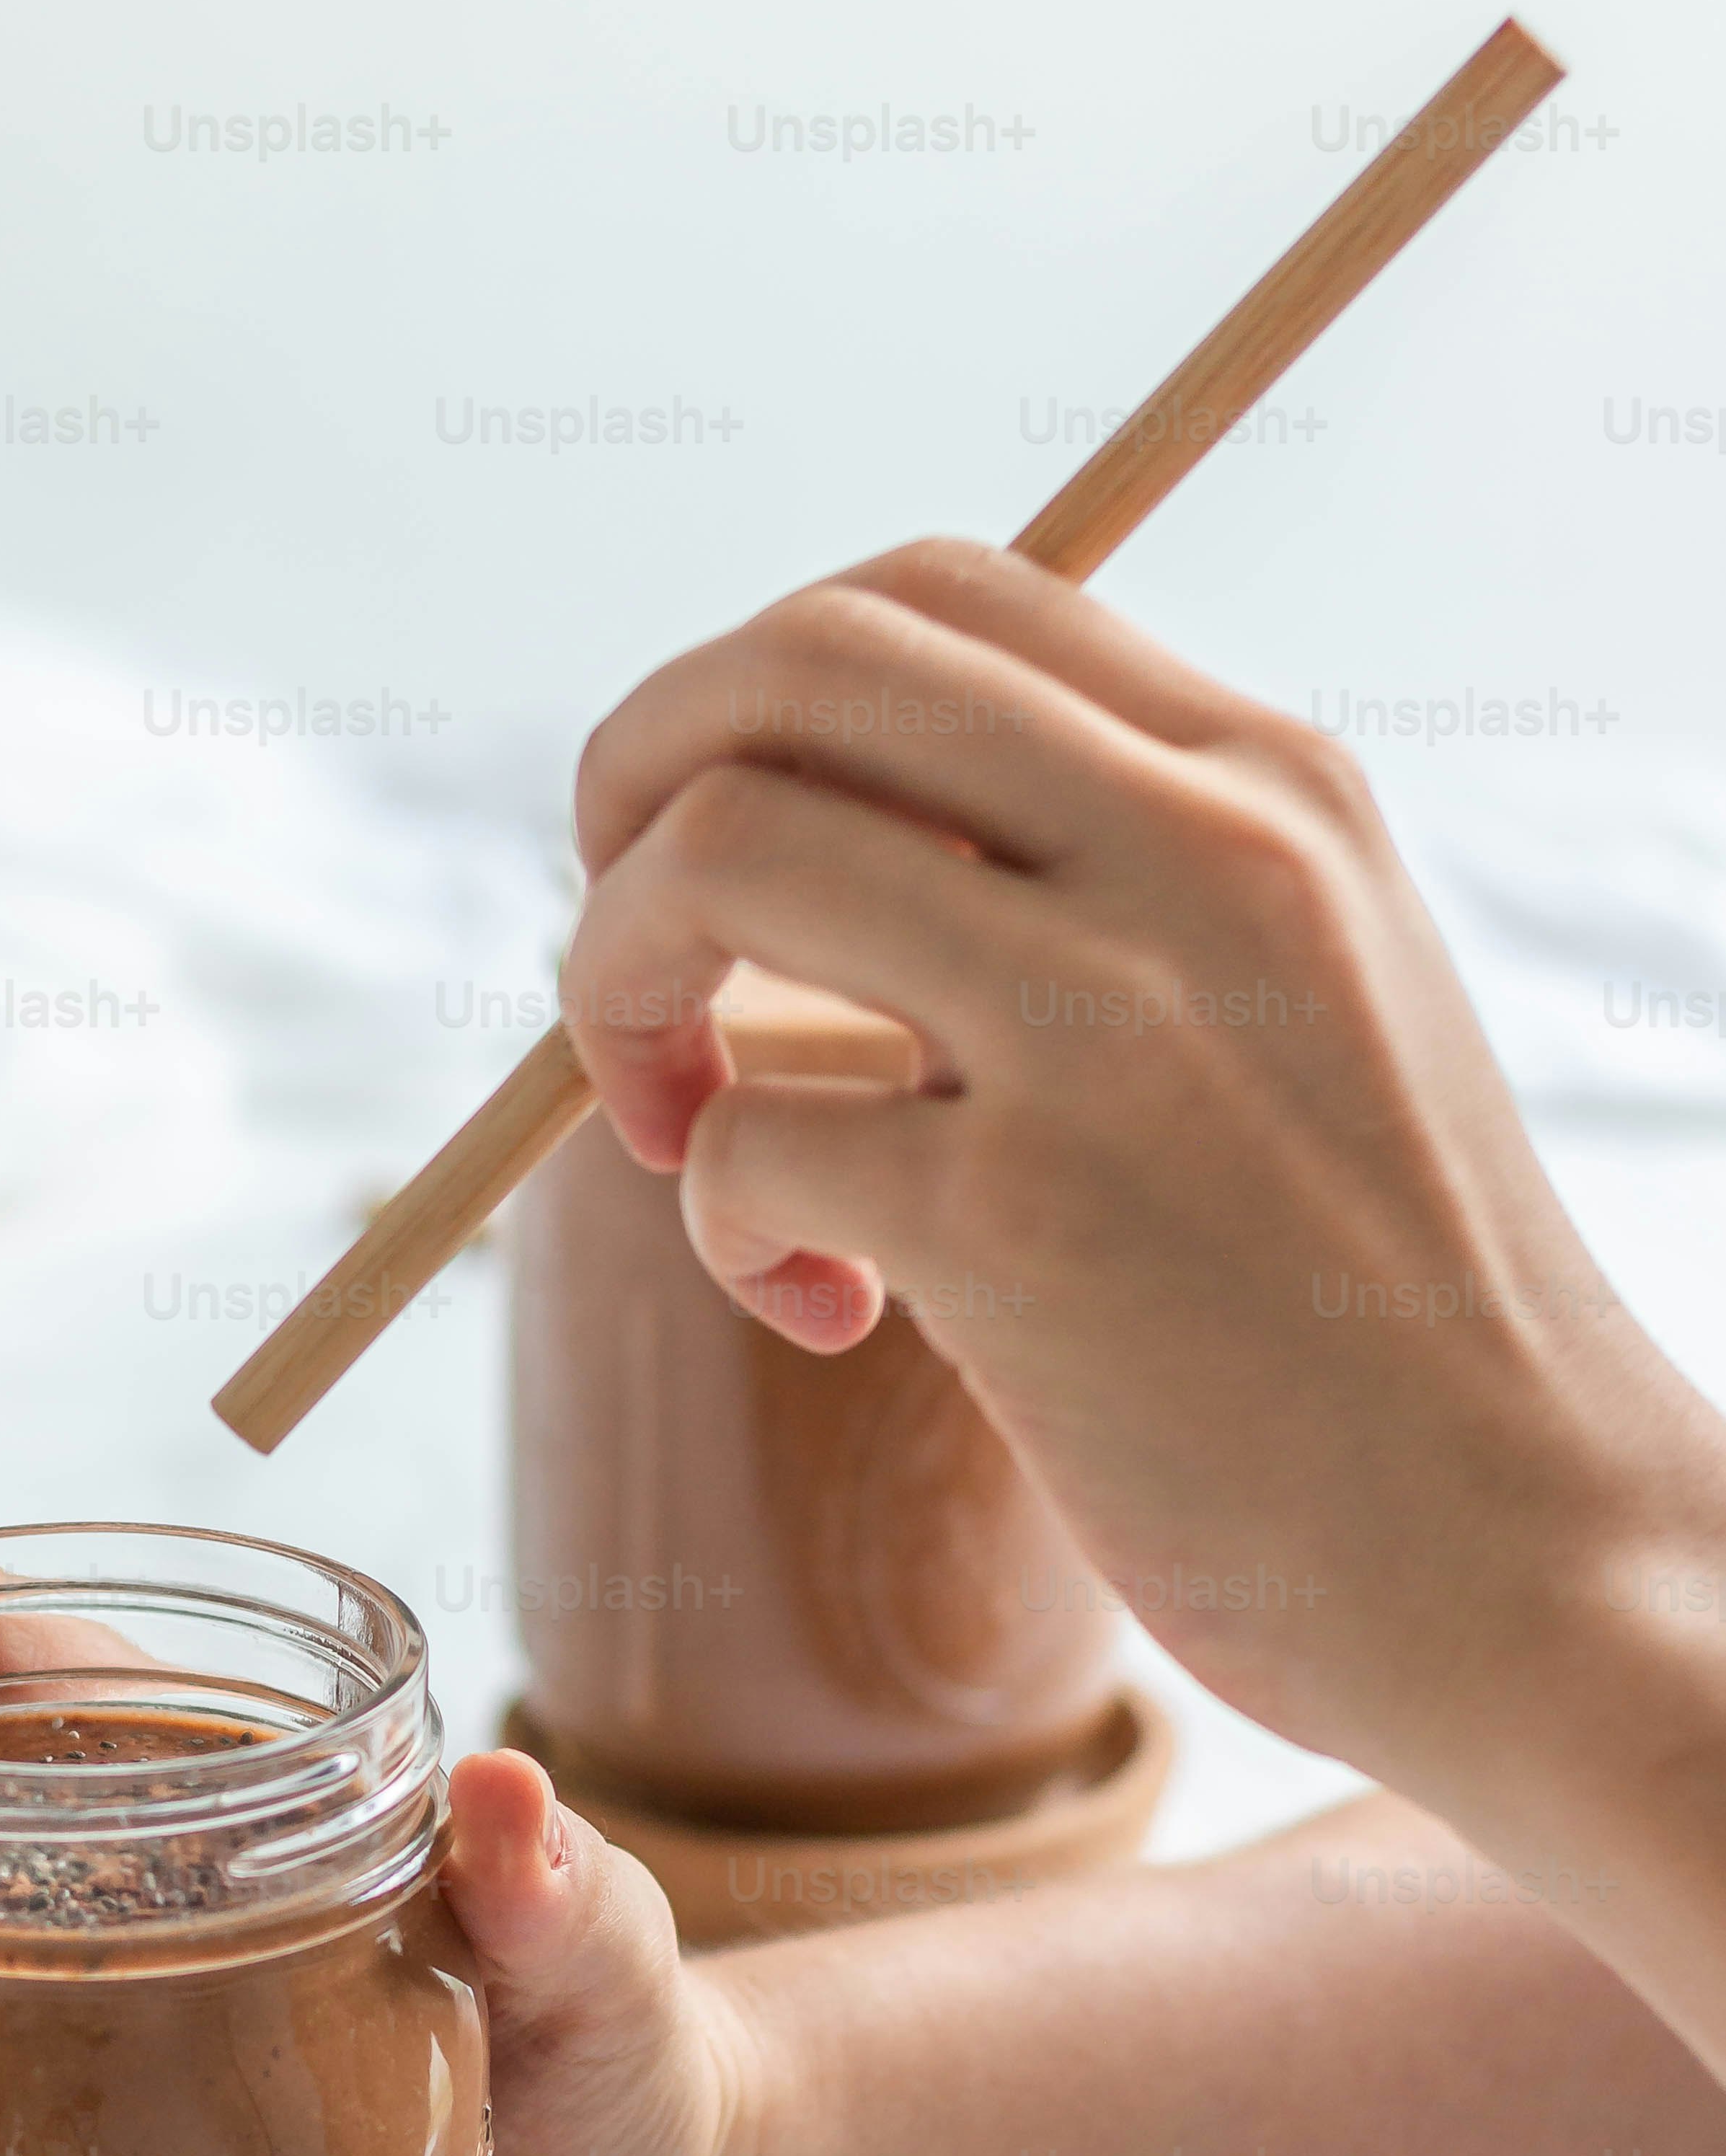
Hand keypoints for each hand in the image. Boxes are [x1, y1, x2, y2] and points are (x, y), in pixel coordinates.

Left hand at [555, 538, 1725, 1826]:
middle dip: (627, 798)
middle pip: (786, 666)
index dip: (749, 704)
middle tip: (636, 971)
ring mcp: (1107, 1032)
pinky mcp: (1019, 1224)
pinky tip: (831, 1307)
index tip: (733, 868)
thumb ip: (1107, 899)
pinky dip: (717, 1221)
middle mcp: (1197, 856)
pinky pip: (735, 1139)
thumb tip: (809, 849)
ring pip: (709, 853)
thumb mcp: (1297, 1013)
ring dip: (619, 990)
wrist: (1536, 1558)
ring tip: (693, 1138)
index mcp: (1268, 787)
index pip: (928, 596)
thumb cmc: (1387, 1321)